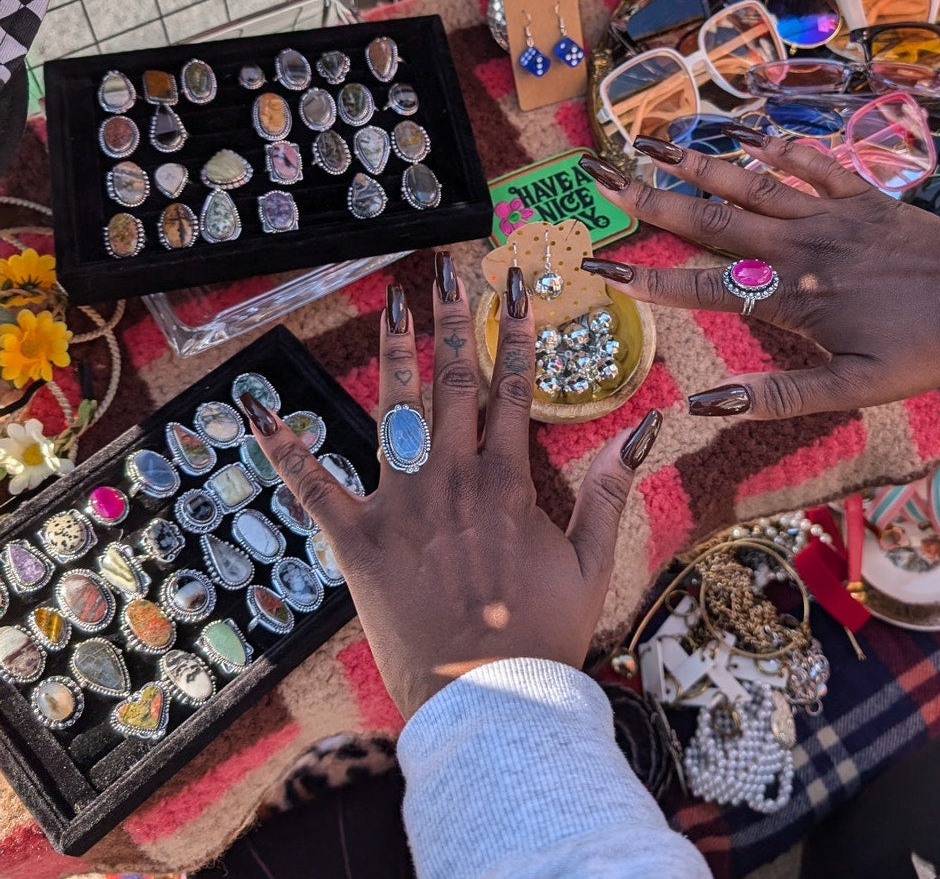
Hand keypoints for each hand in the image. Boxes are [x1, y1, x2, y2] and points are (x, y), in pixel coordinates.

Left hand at [240, 253, 661, 718]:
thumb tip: (642, 427)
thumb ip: (610, 491)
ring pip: (394, 411)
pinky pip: (316, 488)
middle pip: (454, 381)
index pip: (514, 387)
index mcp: (508, 483)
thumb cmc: (543, 634)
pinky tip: (261, 413)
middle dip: (452, 320)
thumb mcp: (594, 563)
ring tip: (391, 302)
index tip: (513, 285)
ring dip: (394, 352)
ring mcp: (402, 506)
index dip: (516, 329)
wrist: (489, 701)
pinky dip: (287, 450)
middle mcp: (453, 479)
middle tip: (447, 272)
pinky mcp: (358, 541)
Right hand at [578, 135, 939, 419]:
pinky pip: (815, 164)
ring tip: (655, 142)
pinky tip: (753, 134)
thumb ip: (775, 396)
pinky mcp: (862, 196)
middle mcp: (797, 247)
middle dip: (652, 201)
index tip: (601, 265)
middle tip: (605, 179)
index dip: (648, 279)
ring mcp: (829, 215)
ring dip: (700, 164)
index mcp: (790, 297)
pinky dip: (783, 148)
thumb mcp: (850, 391)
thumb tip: (705, 404)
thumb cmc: (921, 351)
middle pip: (711, 221)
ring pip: (751, 183)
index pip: (702, 288)